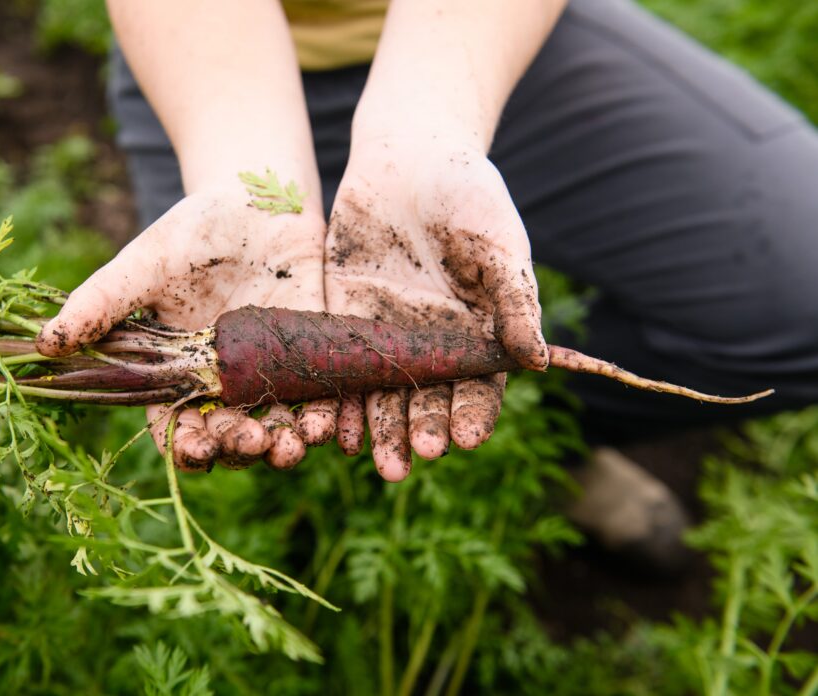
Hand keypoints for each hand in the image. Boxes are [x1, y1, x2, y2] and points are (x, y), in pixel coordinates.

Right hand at [36, 187, 337, 470]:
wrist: (258, 197)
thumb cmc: (193, 230)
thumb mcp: (145, 265)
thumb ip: (102, 303)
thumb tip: (44, 342)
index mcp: (178, 373)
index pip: (177, 427)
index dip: (185, 448)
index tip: (195, 451)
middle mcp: (224, 383)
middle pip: (231, 437)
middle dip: (241, 449)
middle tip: (255, 443)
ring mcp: (269, 372)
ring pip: (277, 427)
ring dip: (286, 445)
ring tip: (293, 443)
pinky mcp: (311, 354)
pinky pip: (318, 397)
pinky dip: (324, 416)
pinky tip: (327, 421)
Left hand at [325, 139, 546, 480]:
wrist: (408, 153)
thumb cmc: (467, 191)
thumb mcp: (496, 241)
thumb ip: (514, 300)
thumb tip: (539, 362)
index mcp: (478, 333)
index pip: (478, 388)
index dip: (471, 415)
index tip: (464, 439)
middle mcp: (433, 344)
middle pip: (426, 401)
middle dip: (419, 432)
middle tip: (410, 461)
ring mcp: (387, 334)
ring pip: (382, 395)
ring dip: (379, 430)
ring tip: (376, 461)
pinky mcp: (344, 318)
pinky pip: (341, 367)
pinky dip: (339, 399)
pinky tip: (332, 428)